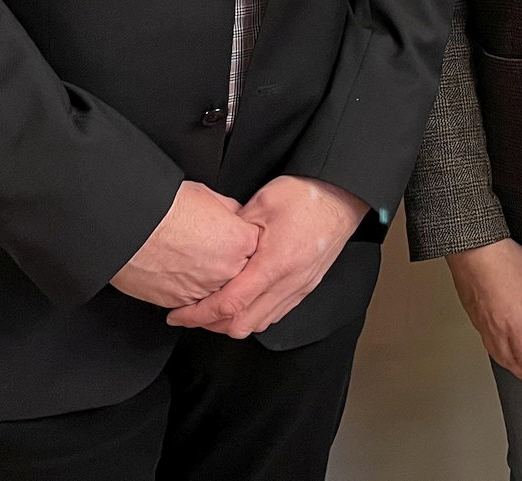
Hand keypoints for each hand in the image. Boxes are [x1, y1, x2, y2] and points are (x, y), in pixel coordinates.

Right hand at [109, 181, 260, 309]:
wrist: (129, 227)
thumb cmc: (164, 209)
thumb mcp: (209, 197)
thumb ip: (231, 212)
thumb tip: (236, 217)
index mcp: (240, 242)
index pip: (256, 247)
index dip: (243, 241)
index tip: (233, 238)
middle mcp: (227, 270)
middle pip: (242, 273)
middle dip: (231, 263)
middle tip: (212, 251)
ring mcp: (205, 290)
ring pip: (219, 293)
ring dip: (212, 282)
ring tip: (195, 263)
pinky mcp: (182, 302)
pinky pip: (196, 302)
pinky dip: (191, 292)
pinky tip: (181, 274)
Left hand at [164, 175, 367, 337]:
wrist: (342, 197)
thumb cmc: (307, 196)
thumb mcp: (261, 204)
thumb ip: (233, 231)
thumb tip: (211, 248)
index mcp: (274, 263)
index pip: (229, 304)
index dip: (198, 314)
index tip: (179, 313)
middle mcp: (288, 282)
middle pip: (242, 325)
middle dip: (210, 325)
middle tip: (191, 314)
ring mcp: (299, 288)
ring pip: (259, 324)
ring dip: (232, 322)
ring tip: (213, 309)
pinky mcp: (305, 287)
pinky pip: (274, 314)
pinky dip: (253, 315)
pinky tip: (243, 302)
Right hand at [445, 237, 521, 383]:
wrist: (469, 245)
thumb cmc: (499, 257)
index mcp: (514, 321)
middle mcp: (495, 327)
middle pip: (508, 359)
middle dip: (521, 371)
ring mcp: (480, 321)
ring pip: (494, 351)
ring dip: (506, 363)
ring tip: (514, 367)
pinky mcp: (471, 312)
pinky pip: (483, 339)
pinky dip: (493, 349)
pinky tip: (495, 343)